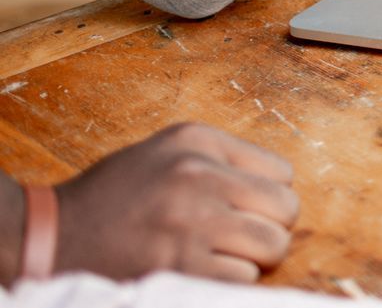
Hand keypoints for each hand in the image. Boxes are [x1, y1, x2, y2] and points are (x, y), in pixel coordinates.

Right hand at [50, 124, 298, 281]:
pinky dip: (228, 282)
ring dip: (253, 258)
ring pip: (272, 246)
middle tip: (238, 237)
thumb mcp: (166, 151)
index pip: (282, 171)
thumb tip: (280, 185)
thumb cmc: (115, 197)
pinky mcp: (181, 268)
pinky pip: (242, 279)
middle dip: (269, 228)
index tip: (243, 207)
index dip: (267, 196)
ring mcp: (190, 223)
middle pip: (286, 209)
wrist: (52, 236)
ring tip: (219, 255)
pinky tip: (198, 272)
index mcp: (198, 142)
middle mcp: (198, 176)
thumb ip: (224, 158)